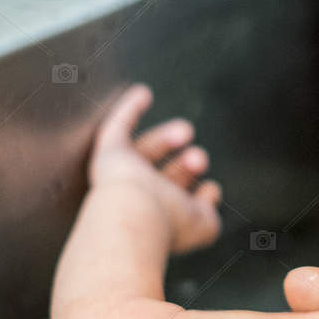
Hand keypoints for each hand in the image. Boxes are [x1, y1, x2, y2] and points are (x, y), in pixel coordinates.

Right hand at [89, 84, 220, 253]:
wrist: (135, 216)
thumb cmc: (167, 223)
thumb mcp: (201, 224)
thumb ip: (209, 211)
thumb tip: (211, 190)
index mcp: (156, 220)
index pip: (174, 205)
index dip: (194, 197)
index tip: (211, 189)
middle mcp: (135, 200)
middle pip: (158, 177)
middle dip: (183, 168)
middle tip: (199, 159)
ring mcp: (119, 175)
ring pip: (142, 152)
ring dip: (164, 139)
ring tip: (186, 131)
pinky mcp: (108, 154)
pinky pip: (116, 127)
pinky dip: (129, 110)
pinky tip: (143, 93)